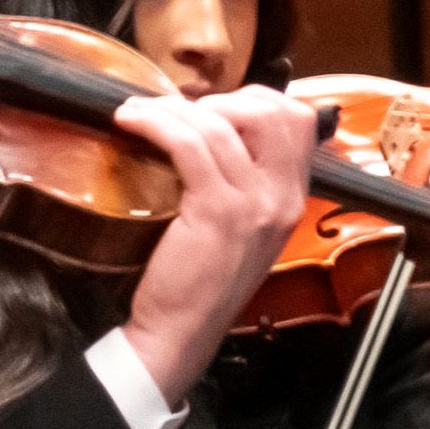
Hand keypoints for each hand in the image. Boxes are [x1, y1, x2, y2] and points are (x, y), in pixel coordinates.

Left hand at [110, 84, 324, 404]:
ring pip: (222, 124)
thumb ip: (242, 185)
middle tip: (178, 110)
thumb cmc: (198, 281)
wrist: (182, 331)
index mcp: (290, 198)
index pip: (297, 121)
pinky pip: (190, 144)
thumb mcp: (239, 229)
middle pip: (273, 111)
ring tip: (139, 112)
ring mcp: (253, 203)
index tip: (211, 107)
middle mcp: (281, 197)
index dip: (253, 100)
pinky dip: (156, 123)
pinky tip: (132, 122)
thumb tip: (212, 133)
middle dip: (222, 97)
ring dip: (172, 107)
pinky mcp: (217, 211)